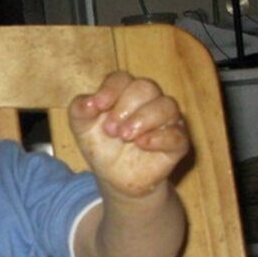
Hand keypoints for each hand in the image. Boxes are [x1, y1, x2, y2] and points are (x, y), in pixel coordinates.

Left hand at [68, 71, 188, 198]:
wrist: (115, 178)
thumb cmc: (102, 145)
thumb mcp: (82, 128)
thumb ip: (79, 110)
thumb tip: (89, 101)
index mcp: (124, 92)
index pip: (122, 78)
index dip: (111, 88)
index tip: (99, 105)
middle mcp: (149, 101)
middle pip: (146, 87)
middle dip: (126, 106)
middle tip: (111, 130)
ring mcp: (166, 120)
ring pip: (167, 105)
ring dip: (144, 118)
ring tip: (125, 136)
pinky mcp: (177, 143)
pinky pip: (177, 134)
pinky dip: (160, 137)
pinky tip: (142, 143)